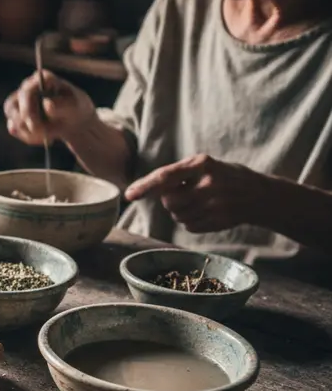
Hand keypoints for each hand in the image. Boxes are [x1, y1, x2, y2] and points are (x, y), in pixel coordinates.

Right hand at [3, 70, 95, 145]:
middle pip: (13, 105)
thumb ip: (62, 105)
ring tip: (46, 136)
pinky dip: (27, 137)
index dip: (27, 107)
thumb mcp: (74, 107)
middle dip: (28, 123)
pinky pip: (14, 129)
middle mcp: (26, 88)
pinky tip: (41, 138)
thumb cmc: (75, 109)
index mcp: (41, 79)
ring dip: (28, 132)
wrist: (73, 121)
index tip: (35, 124)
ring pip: (13, 119)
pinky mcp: (16, 117)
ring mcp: (19, 102)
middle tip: (43, 133)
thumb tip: (47, 104)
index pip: (26, 91)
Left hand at [125, 154, 263, 232]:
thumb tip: (147, 188)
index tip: (129, 195)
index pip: (166, 176)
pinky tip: (206, 212)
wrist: (261, 195)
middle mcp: (209, 183)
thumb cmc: (225, 176)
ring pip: (177, 215)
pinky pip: (189, 226)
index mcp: (203, 164)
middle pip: (168, 201)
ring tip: (199, 202)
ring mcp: (215, 204)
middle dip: (169, 200)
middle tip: (185, 194)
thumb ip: (180, 174)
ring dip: (180, 211)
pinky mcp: (218, 221)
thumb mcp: (206, 165)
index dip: (145, 186)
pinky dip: (191, 221)